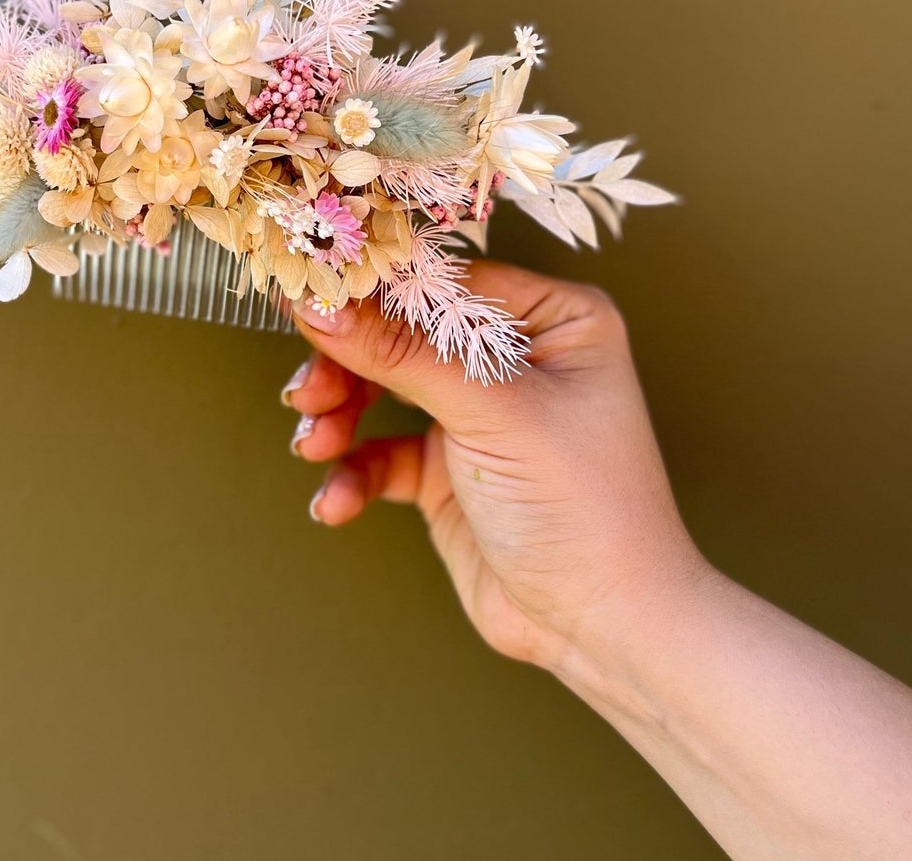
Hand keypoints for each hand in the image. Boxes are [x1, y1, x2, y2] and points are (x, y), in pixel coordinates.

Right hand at [284, 263, 707, 670]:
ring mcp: (476, 413)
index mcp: (551, 318)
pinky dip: (350, 471)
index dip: (375, 289)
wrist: (604, 631)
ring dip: (337, 414)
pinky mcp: (445, 470)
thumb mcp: (493, 413)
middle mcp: (513, 357)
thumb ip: (402, 353)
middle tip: (308, 390)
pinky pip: (378, 453)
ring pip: (379, 387)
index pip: (445, 281)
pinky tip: (337, 501)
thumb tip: (321, 302)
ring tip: (314, 443)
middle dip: (347, 362)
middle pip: (400, 331)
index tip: (308, 293)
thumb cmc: (585, 507)